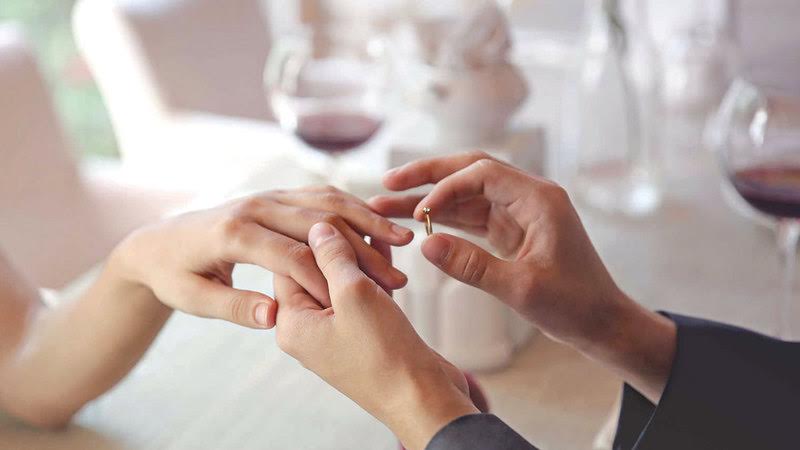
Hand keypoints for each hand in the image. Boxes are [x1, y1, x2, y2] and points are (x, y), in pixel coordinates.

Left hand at [111, 186, 412, 328]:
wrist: (158, 241)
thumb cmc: (174, 275)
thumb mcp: (193, 299)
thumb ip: (234, 306)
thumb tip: (272, 316)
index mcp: (233, 233)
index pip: (290, 255)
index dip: (328, 279)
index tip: (362, 300)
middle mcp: (253, 206)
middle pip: (319, 224)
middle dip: (362, 249)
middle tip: (399, 272)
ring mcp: (266, 196)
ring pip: (326, 201)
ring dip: (367, 219)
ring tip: (403, 239)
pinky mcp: (276, 195)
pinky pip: (320, 195)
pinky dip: (353, 207)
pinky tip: (379, 223)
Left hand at [275, 222, 476, 449]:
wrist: (422, 399)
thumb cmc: (383, 355)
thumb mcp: (354, 294)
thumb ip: (332, 257)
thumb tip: (319, 229)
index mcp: (292, 322)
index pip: (288, 263)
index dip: (313, 236)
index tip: (336, 215)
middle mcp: (307, 328)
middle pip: (314, 270)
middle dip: (340, 245)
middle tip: (362, 221)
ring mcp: (335, 332)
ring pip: (341, 279)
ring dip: (362, 256)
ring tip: (380, 227)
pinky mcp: (361, 333)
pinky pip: (361, 294)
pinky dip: (374, 272)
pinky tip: (389, 247)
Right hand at [370, 152, 675, 401]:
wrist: (602, 323)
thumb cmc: (574, 305)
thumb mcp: (521, 288)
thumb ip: (472, 266)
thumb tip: (425, 244)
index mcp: (539, 199)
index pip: (482, 174)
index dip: (445, 187)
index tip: (418, 213)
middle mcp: (529, 197)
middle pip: (470, 171)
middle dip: (428, 175)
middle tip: (389, 180)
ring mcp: (520, 212)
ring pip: (467, 194)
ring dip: (430, 198)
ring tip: (388, 204)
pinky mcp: (513, 230)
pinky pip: (472, 216)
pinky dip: (445, 219)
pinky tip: (417, 224)